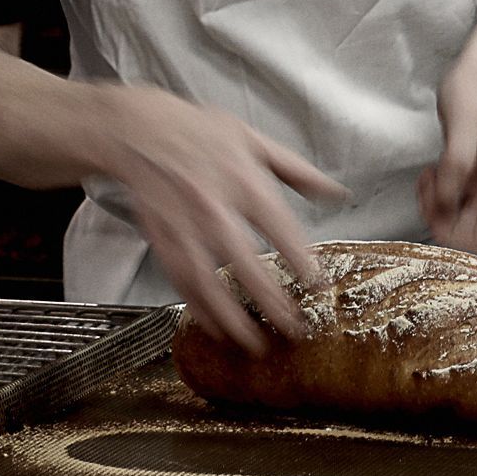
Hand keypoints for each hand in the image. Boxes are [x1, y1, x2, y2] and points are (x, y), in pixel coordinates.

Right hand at [95, 87, 348, 354]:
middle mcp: (215, 208)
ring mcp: (185, 228)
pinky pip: (181, 281)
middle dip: (271, 303)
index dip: (300, 261)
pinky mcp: (162, 239)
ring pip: (209, 283)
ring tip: (253, 344)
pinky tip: (215, 327)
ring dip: (231, 318)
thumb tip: (336, 193)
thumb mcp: (253, 138)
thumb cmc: (199, 131)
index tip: (316, 286)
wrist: (140, 131)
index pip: (280, 229)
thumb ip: (296, 170)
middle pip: (247, 265)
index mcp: (244, 181)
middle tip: (293, 329)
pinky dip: (197, 308)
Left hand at [417, 55, 476, 265]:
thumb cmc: (476, 91)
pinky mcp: (474, 181)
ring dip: (439, 211)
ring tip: (428, 180)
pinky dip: (436, 198)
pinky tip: (430, 176)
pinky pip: (454, 205)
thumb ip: (456, 163)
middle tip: (431, 200)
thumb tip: (449, 201)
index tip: (471, 266)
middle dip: (452, 226)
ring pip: (464, 223)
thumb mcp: (462, 123)